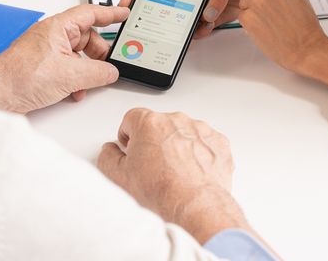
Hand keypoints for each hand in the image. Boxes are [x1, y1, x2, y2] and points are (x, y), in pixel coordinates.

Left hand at [0, 4, 127, 112]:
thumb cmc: (19, 77)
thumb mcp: (69, 75)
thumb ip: (97, 72)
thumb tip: (111, 72)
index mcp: (58, 27)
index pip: (91, 13)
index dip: (111, 13)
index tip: (124, 13)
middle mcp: (52, 36)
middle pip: (87, 37)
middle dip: (99, 53)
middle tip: (109, 64)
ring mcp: (46, 51)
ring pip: (78, 55)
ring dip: (86, 69)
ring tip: (89, 82)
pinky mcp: (42, 66)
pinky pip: (67, 67)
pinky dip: (74, 78)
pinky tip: (74, 91)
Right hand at [97, 108, 249, 243]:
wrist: (195, 207)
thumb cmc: (161, 193)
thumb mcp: (118, 177)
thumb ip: (108, 156)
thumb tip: (110, 150)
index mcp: (150, 123)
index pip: (132, 118)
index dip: (128, 134)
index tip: (130, 147)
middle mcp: (177, 120)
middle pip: (159, 125)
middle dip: (154, 141)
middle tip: (152, 168)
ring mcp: (200, 130)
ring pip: (183, 133)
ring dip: (178, 147)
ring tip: (174, 175)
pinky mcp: (218, 142)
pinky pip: (204, 143)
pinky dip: (199, 154)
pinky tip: (192, 174)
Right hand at [116, 0, 266, 39]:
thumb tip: (207, 13)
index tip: (125, 4)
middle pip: (165, 6)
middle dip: (156, 18)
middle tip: (146, 27)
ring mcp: (199, 6)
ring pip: (182, 20)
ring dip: (181, 28)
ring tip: (186, 33)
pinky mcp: (212, 17)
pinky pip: (200, 28)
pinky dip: (199, 33)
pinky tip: (201, 33)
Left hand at [238, 0, 326, 71]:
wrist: (306, 48)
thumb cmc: (305, 25)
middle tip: (265, 7)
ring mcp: (257, 2)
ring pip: (243, 0)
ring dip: (251, 9)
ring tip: (269, 20)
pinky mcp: (248, 18)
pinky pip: (242, 14)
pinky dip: (250, 21)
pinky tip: (265, 28)